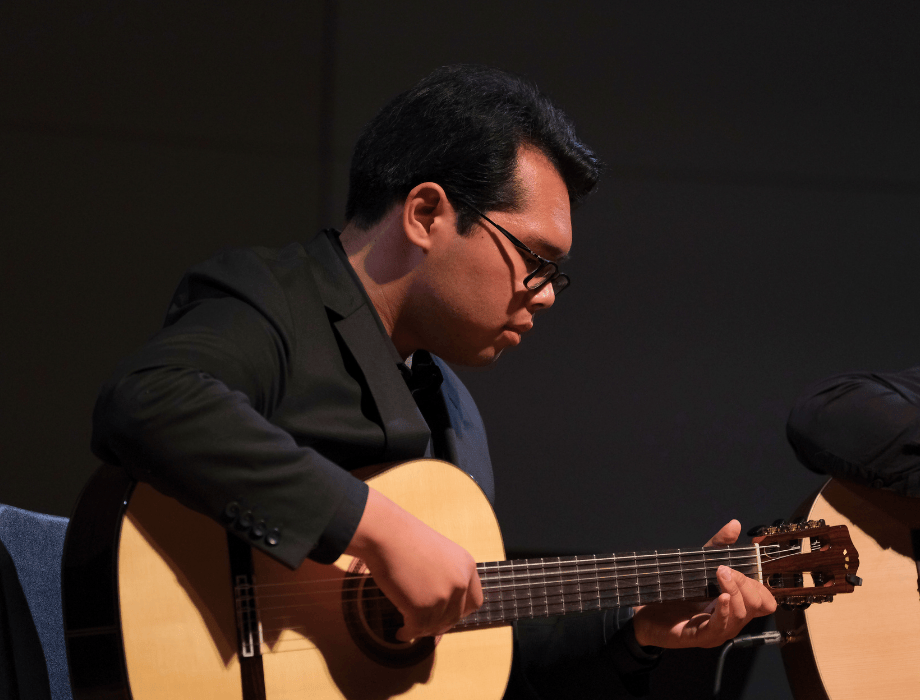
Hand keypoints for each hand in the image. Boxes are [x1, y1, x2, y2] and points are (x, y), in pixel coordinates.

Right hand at [346, 487, 482, 640]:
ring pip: (434, 626)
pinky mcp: (423, 607)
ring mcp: (443, 595)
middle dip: (439, 626)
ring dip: (421, 630)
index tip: (446, 618)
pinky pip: (417, 629)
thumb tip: (440, 609)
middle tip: (423, 627)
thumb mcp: (438, 555)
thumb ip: (445, 578)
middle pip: (455, 617)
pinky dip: (408, 634)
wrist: (386, 533)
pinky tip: (401, 632)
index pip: (474, 601)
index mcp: (467, 566)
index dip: (460, 613)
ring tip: (408, 628)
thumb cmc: (405, 539)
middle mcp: (460, 581)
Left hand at [632, 519, 776, 647]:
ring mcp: (719, 630)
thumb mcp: (700, 564)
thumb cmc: (677, 592)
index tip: (743, 565)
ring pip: (742, 614)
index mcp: (735, 605)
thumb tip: (734, 524)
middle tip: (725, 569)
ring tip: (721, 574)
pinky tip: (722, 597)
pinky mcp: (702, 636)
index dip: (758, 583)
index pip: (764, 600)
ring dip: (734, 591)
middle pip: (756, 605)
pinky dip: (725, 610)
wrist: (647, 613)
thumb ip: (718, 546)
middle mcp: (731, 619)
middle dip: (744, 582)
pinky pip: (721, 626)